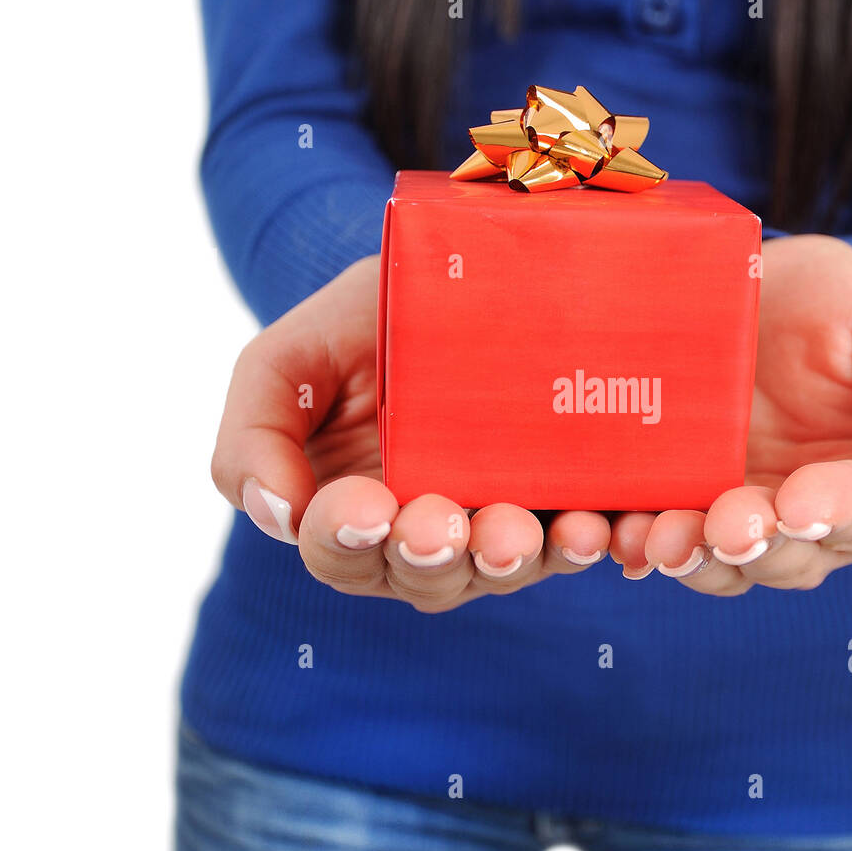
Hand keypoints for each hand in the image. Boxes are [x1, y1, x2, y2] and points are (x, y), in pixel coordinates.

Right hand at [211, 255, 618, 612]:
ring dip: (511, 559)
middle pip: (424, 576)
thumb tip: (275, 515)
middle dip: (433, 555)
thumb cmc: (355, 326)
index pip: (339, 552)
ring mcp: (493, 524)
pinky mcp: (558, 503)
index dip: (346, 539)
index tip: (365, 508)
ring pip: (500, 569)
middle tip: (441, 525)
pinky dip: (586, 542)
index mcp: (347, 516)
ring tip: (519, 534)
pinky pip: (574, 539)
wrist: (445, 274)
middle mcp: (421, 535)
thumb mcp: (284, 363)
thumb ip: (253, 435)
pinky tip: (598, 529)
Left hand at [624, 234, 851, 594]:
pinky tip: (611, 531)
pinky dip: (633, 541)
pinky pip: (654, 535)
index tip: (801, 503)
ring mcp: (734, 513)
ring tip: (658, 538)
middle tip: (723, 525)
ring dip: (689, 557)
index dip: (838, 514)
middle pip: (787, 558)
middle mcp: (805, 518)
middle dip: (753, 546)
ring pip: (718, 564)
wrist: (765, 285)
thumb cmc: (850, 307)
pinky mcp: (675, 497)